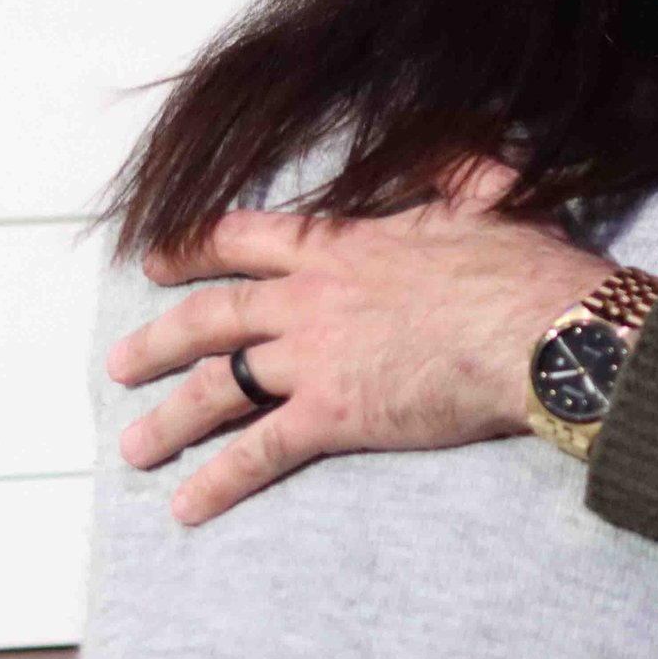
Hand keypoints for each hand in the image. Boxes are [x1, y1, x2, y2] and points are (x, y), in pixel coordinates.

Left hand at [106, 158, 622, 526]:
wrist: (536, 328)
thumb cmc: (519, 263)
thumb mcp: (487, 192)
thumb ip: (456, 169)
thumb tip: (457, 151)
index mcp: (341, 245)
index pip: (244, 239)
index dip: (193, 248)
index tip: (156, 259)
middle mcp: (310, 299)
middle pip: (211, 317)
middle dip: (157, 342)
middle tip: (121, 364)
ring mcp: (314, 358)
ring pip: (217, 388)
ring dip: (170, 420)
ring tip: (135, 449)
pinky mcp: (333, 414)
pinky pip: (260, 450)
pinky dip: (220, 481)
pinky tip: (188, 508)